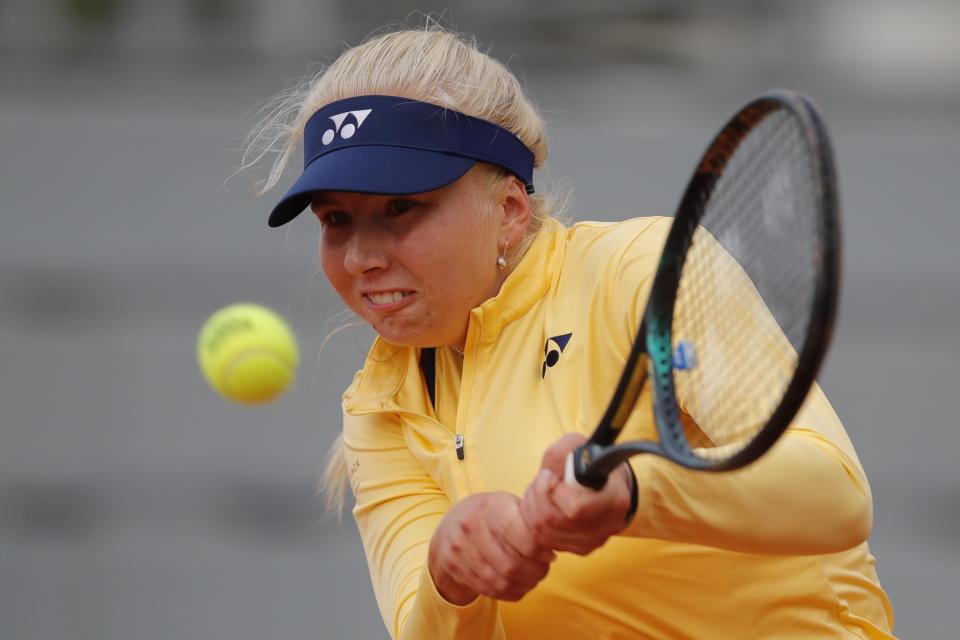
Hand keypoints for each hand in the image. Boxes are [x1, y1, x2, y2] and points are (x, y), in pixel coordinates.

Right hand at [428, 491, 555, 604]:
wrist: (452, 523)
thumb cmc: (492, 513)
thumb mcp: (508, 504)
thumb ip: (529, 520)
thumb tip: (556, 540)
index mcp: (490, 508)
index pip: (519, 535)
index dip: (539, 550)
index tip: (550, 555)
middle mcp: (471, 528)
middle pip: (510, 565)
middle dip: (535, 573)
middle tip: (545, 570)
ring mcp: (460, 550)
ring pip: (501, 582)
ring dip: (524, 585)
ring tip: (534, 578)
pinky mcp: (455, 569)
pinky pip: (489, 591)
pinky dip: (510, 592)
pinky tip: (519, 585)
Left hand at [519, 433, 633, 555]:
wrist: (605, 483)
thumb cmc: (592, 462)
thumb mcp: (578, 446)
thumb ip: (560, 454)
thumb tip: (547, 475)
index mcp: (615, 500)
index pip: (575, 508)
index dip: (554, 492)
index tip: (551, 475)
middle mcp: (607, 526)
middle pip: (553, 520)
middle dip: (536, 496)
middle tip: (540, 480)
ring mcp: (594, 541)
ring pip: (544, 533)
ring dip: (532, 508)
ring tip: (539, 490)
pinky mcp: (580, 549)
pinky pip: (544, 541)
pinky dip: (534, 522)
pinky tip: (542, 505)